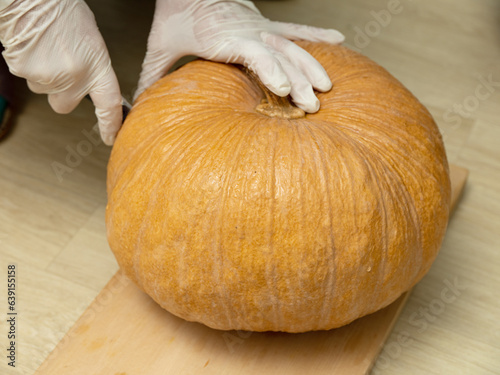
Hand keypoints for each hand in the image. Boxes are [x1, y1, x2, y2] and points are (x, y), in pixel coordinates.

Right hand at [0, 0, 121, 144]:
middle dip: (62, 94)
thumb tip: (88, 81)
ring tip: (46, 49)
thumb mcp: (92, 42)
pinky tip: (33, 47)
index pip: (109, 106)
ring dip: (45, 75)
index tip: (111, 136)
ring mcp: (47, 78)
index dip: (110, 125)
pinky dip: (29, 65)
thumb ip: (92, 67)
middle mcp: (74, 78)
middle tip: (61, 71)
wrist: (32, 0)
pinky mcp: (24, 72)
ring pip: (44, 89)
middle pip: (64, 105)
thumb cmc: (62, 11)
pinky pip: (26, 76)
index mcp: (96, 68)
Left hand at [136, 0, 343, 111]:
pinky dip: (316, 34)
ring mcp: (260, 26)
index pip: (253, 52)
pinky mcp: (265, 24)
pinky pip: (295, 28)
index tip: (283, 88)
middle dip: (298, 79)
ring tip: (327, 85)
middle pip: (279, 54)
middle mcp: (248, 30)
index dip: (269, 69)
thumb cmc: (174, 13)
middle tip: (312, 104)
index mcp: (224, 36)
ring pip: (292, 44)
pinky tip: (338, 39)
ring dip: (310, 65)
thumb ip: (154, 75)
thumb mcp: (160, 45)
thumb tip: (139, 105)